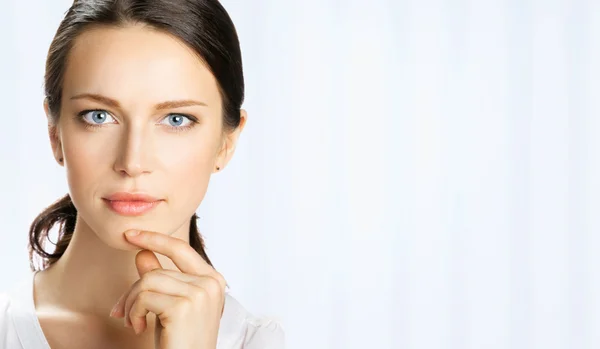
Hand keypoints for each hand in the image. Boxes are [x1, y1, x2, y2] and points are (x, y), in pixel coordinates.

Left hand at [109, 229, 226, 348]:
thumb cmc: (180, 341)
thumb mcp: (169, 306)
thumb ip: (160, 279)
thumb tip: (143, 253)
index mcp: (213, 280)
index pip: (180, 248)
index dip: (155, 238)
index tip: (130, 234)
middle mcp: (210, 283)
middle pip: (157, 270)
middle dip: (133, 290)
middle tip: (121, 312)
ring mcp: (199, 293)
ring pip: (148, 281)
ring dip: (132, 303)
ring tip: (133, 322)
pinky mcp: (183, 306)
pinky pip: (144, 297)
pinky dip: (133, 313)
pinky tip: (138, 328)